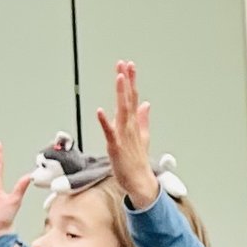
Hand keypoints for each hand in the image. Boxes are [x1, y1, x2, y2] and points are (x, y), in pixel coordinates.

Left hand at [95, 61, 157, 208]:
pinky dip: (105, 121)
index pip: (132, 97)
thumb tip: (145, 104)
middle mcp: (129, 127)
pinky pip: (109, 132)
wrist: (140, 181)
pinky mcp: (115, 146)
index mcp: (134, 124)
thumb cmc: (138, 161)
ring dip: (121, 94)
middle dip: (126, 81)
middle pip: (128, 99)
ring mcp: (123, 135)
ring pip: (122, 110)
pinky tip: (100, 111)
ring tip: (119, 78)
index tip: (129, 66)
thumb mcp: (142, 136)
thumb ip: (143, 119)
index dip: (131, 81)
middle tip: (124, 64)